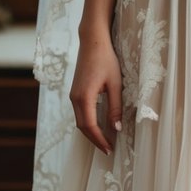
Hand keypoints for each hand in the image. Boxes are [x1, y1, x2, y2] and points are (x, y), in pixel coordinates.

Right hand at [69, 28, 123, 154]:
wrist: (92, 41)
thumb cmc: (106, 59)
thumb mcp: (115, 84)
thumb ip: (115, 107)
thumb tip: (117, 128)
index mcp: (84, 97)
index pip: (90, 127)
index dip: (100, 140)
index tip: (110, 150)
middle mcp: (75, 98)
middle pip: (83, 127)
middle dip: (95, 140)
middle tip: (108, 149)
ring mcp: (73, 95)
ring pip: (80, 120)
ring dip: (91, 132)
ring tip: (105, 141)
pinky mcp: (75, 91)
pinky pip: (80, 112)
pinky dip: (88, 123)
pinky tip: (98, 126)